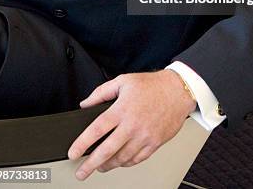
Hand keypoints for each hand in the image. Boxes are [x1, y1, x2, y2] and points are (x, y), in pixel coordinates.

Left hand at [67, 69, 196, 179]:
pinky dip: (126, 163)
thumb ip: (102, 92)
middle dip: (91, 164)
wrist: (178, 90)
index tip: (73, 152)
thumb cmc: (152, 85)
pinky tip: (120, 161)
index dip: (82, 143)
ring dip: (108, 165)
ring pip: (122, 158)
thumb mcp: (123, 81)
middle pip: (107, 150)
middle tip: (81, 172)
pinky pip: (137, 159)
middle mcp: (132, 125)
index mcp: (122, 109)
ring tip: (100, 167)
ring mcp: (144, 136)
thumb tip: (85, 104)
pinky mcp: (155, 143)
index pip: (97, 129)